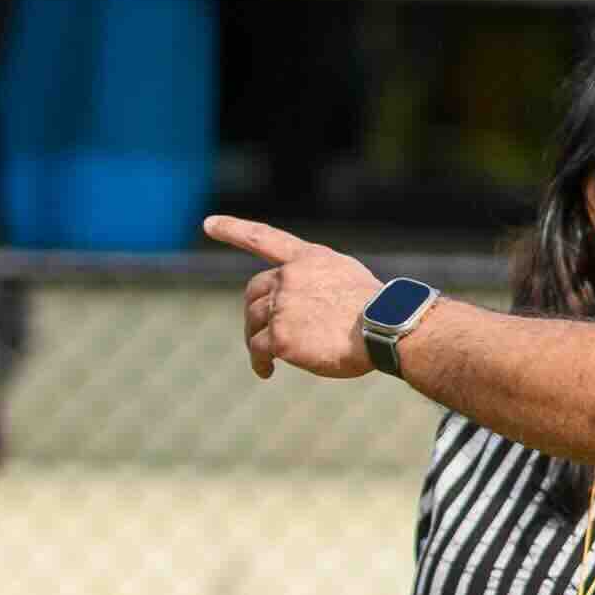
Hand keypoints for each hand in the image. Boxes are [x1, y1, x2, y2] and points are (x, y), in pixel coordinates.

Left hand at [203, 216, 384, 377]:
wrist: (386, 326)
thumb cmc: (380, 309)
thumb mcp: (348, 279)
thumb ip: (319, 282)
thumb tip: (306, 305)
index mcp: (309, 258)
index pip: (264, 238)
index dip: (234, 229)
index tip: (209, 223)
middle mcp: (290, 277)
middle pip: (254, 291)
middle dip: (255, 311)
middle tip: (260, 332)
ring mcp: (282, 305)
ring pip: (254, 322)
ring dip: (257, 340)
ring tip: (266, 360)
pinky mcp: (279, 336)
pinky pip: (258, 348)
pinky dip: (260, 361)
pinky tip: (267, 371)